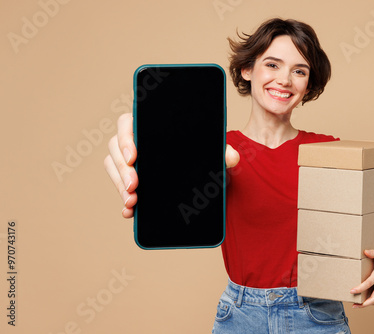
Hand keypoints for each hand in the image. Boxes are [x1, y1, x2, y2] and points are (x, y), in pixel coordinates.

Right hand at [104, 113, 239, 217]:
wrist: (201, 171)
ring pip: (113, 167)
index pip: (127, 123)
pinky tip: (130, 211)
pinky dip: (123, 199)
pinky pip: (119, 186)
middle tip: (134, 187)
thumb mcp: (212, 151)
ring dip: (119, 185)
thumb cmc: (201, 152)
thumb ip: (222, 151)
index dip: (125, 138)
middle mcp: (136, 139)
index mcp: (152, 125)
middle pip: (115, 147)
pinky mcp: (130, 177)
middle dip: (122, 169)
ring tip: (132, 201)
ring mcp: (130, 159)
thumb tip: (233, 156)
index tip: (133, 157)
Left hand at [350, 248, 373, 308]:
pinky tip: (366, 301)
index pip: (368, 284)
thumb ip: (373, 253)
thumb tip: (365, 251)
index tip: (352, 291)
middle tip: (354, 305)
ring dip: (367, 304)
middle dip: (364, 304)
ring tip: (358, 305)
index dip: (360, 289)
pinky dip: (373, 301)